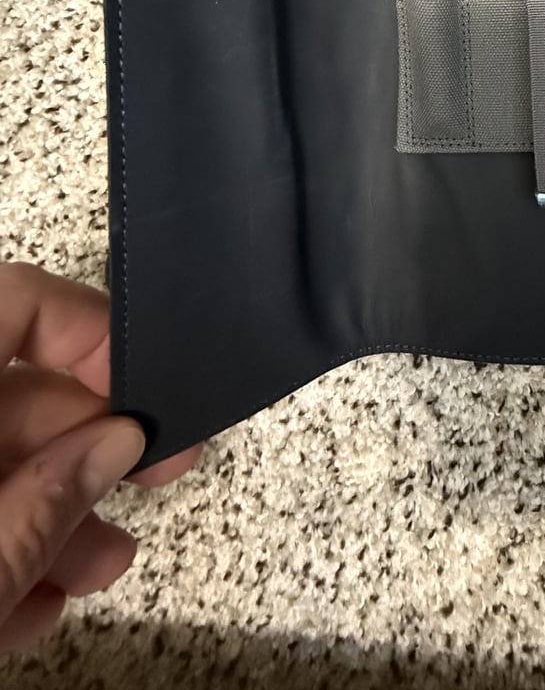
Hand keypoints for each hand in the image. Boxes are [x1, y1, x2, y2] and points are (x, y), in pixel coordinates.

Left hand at [0, 262, 201, 652]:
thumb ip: (47, 500)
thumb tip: (118, 443)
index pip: (13, 302)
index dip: (86, 328)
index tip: (146, 384)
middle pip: (13, 388)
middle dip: (91, 443)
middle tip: (164, 476)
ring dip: (57, 508)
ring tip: (102, 568)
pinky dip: (3, 542)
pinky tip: (30, 605)